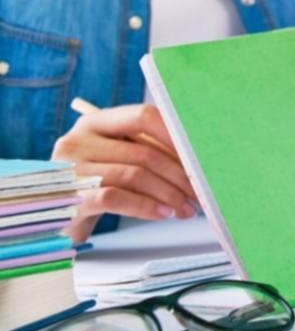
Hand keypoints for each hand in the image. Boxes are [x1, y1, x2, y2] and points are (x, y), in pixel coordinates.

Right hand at [51, 103, 199, 241]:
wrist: (56, 215)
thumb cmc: (97, 182)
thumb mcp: (117, 157)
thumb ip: (148, 150)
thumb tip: (198, 160)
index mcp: (94, 122)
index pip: (143, 116)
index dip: (176, 135)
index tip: (201, 156)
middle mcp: (78, 140)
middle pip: (144, 152)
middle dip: (180, 175)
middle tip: (199, 193)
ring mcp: (70, 169)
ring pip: (134, 175)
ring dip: (168, 194)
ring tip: (185, 208)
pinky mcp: (69, 197)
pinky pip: (116, 198)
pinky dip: (145, 206)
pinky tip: (162, 213)